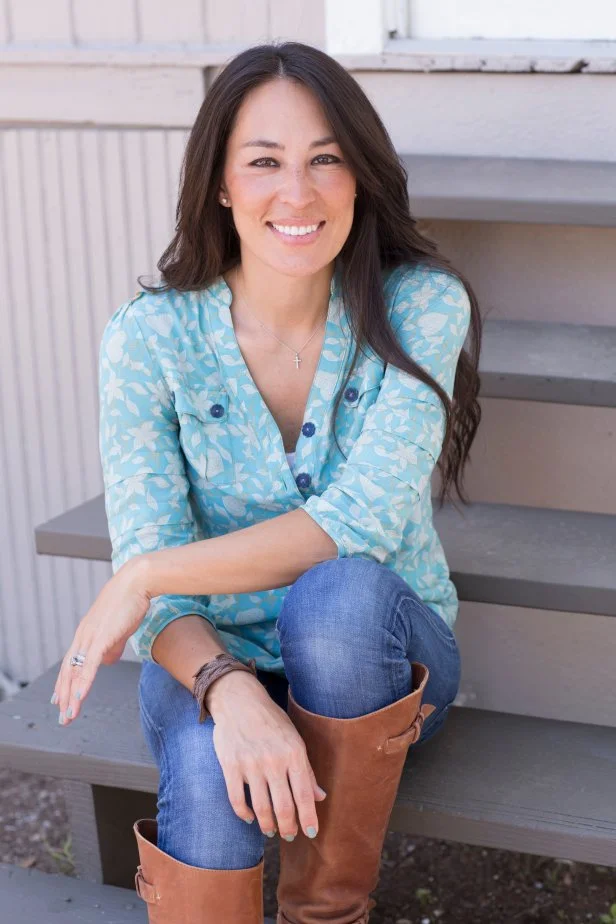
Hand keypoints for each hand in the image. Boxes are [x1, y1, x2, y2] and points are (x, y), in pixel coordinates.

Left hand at [51, 559, 150, 725]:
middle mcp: (83, 636)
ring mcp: (91, 637)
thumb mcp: (118, 628)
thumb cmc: (130, 602)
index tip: (61, 699)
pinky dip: (83, 682)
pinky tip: (79, 696)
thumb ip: (112, 645)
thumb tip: (108, 661)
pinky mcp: (102, 637)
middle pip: (69, 671)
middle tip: (63, 716)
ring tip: (69, 714)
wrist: (136, 582)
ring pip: (77, 672)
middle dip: (64, 696)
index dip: (65, 683)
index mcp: (86, 633)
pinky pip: (90, 665)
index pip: (71, 663)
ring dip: (71, 695)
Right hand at [208, 672, 326, 840]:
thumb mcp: (295, 739)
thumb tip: (320, 797)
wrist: (239, 700)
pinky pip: (237, 800)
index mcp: (294, 753)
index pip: (305, 794)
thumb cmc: (271, 720)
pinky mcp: (231, 766)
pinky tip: (251, 818)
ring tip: (271, 831)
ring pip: (262, 808)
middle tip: (290, 835)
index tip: (311, 833)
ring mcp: (251, 764)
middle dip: (289, 827)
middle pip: (284, 806)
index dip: (309, 818)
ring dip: (268, 826)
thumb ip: (307, 770)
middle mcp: (274, 760)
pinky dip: (244, 814)